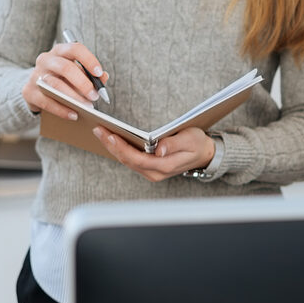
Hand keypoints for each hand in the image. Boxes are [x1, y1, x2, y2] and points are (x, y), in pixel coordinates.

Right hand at [21, 42, 109, 118]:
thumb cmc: (63, 79)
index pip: (75, 49)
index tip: (99, 73)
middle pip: (65, 68)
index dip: (88, 60)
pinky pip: (46, 101)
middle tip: (95, 96)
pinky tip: (74, 115)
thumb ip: (91, 75)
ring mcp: (35, 75)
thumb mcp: (77, 73)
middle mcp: (46, 60)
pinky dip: (62, 109)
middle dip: (83, 83)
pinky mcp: (28, 92)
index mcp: (60, 51)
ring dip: (74, 98)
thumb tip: (104, 77)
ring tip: (87, 107)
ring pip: (56, 85)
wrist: (37, 89)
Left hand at [92, 126, 214, 181]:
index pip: (136, 158)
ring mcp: (151, 172)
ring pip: (126, 161)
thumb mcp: (190, 140)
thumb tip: (159, 149)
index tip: (110, 135)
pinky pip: (130, 160)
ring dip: (113, 147)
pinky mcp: (149, 168)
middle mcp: (155, 173)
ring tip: (101, 132)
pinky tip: (112, 139)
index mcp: (164, 166)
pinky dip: (120, 149)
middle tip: (99, 130)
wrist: (204, 154)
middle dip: (111, 145)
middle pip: (127, 160)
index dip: (121, 147)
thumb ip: (174, 144)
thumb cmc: (198, 144)